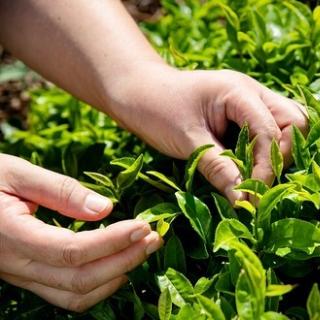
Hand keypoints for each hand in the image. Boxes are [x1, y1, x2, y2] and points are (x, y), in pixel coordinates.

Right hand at [0, 154, 162, 311]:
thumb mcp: (17, 172)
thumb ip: (61, 191)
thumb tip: (105, 209)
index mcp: (10, 235)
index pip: (70, 251)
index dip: (111, 241)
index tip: (142, 226)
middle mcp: (15, 264)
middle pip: (78, 279)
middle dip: (124, 260)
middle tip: (154, 238)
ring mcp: (20, 277)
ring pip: (74, 296)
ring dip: (115, 276)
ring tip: (143, 250)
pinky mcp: (27, 278)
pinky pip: (66, 296)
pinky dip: (98, 287)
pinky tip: (119, 266)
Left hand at [107, 65, 307, 202]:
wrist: (136, 88)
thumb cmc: (155, 107)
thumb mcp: (186, 140)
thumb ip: (218, 168)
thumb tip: (244, 201)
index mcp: (239, 91)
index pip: (271, 131)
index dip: (266, 167)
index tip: (251, 197)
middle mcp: (254, 92)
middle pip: (296, 122)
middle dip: (283, 155)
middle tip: (259, 182)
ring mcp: (252, 101)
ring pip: (289, 126)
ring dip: (278, 154)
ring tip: (257, 178)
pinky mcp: (246, 114)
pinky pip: (271, 131)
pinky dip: (266, 152)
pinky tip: (251, 169)